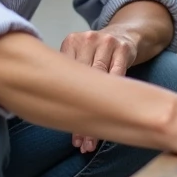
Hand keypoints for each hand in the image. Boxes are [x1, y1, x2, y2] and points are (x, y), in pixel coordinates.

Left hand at [61, 27, 137, 153]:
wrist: (128, 34)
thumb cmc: (99, 53)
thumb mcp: (83, 57)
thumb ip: (69, 75)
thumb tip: (49, 109)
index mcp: (70, 43)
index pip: (64, 78)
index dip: (62, 106)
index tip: (64, 130)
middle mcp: (86, 40)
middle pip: (81, 83)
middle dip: (79, 115)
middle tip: (80, 143)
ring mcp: (106, 43)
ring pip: (99, 84)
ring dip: (97, 115)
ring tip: (93, 140)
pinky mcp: (123, 49)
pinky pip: (118, 78)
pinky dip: (115, 101)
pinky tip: (113, 118)